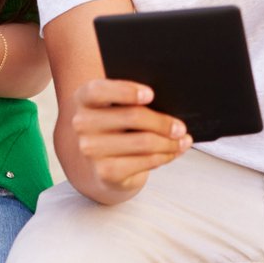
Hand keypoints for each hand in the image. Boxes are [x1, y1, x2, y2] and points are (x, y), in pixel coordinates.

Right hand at [67, 78, 190, 202]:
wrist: (98, 164)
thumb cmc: (114, 127)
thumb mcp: (115, 109)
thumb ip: (133, 102)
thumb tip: (171, 111)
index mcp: (83, 98)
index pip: (99, 90)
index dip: (126, 91)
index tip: (151, 94)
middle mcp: (81, 123)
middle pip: (132, 117)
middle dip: (163, 123)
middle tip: (180, 127)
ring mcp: (90, 149)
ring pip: (144, 142)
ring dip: (169, 143)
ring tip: (182, 140)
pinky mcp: (104, 172)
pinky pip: (145, 161)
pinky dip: (164, 156)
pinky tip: (172, 153)